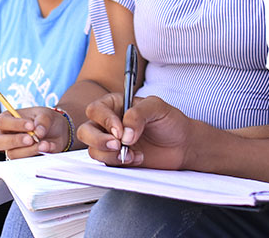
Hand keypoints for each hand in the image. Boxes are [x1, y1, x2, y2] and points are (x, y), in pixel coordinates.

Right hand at [0, 107, 67, 157]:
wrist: (58, 132)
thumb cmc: (46, 120)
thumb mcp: (46, 114)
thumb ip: (42, 121)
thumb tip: (38, 133)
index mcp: (7, 120)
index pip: (2, 122)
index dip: (15, 125)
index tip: (31, 125)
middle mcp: (5, 136)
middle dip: (14, 141)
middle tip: (31, 139)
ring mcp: (12, 149)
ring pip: (12, 154)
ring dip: (30, 150)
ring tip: (46, 144)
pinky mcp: (22, 160)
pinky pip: (25, 163)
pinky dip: (38, 156)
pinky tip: (49, 147)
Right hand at [79, 94, 196, 169]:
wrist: (182, 145)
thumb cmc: (170, 122)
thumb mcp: (157, 108)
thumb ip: (138, 114)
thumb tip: (125, 133)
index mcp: (115, 105)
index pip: (96, 110)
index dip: (105, 120)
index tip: (120, 131)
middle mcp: (109, 123)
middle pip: (86, 131)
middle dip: (99, 140)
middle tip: (118, 145)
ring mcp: (111, 143)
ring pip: (93, 150)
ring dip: (111, 155)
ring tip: (132, 154)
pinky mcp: (116, 159)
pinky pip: (106, 163)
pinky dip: (119, 163)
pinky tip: (137, 158)